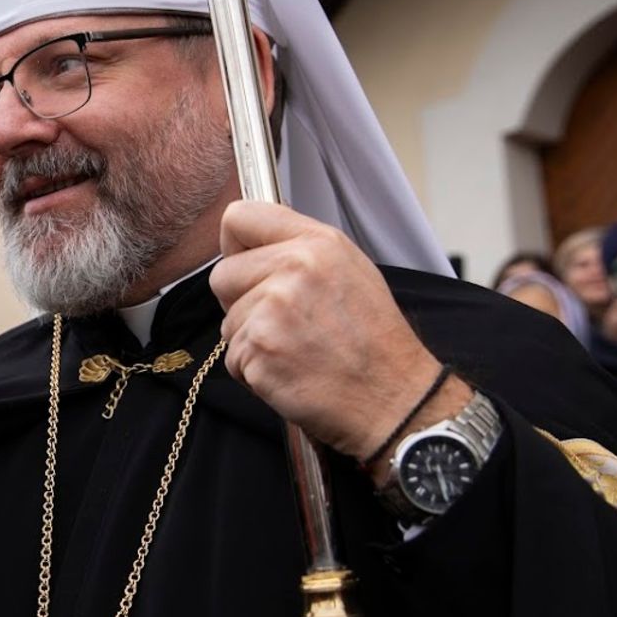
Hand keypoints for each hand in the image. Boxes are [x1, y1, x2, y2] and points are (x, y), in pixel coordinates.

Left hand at [210, 201, 468, 471]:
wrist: (394, 399)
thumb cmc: (373, 341)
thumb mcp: (350, 271)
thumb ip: (300, 250)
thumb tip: (250, 245)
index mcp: (317, 243)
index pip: (240, 217)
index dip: (234, 246)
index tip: (248, 266)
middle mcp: (293, 268)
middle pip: (222, 275)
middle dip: (240, 302)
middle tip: (282, 323)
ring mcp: (273, 310)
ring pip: (227, 322)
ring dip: (251, 342)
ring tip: (296, 351)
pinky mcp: (259, 350)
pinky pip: (233, 359)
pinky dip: (255, 372)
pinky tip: (291, 373)